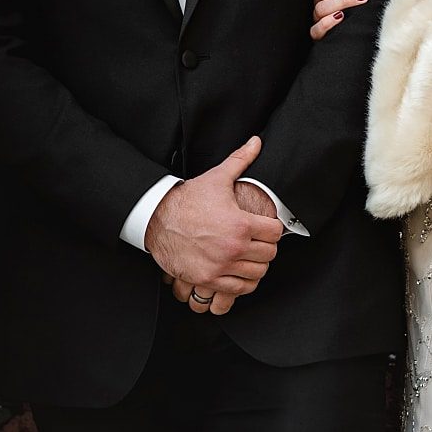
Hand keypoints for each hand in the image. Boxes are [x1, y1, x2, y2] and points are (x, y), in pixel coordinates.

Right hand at [145, 136, 282, 301]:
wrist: (155, 219)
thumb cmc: (186, 200)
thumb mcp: (216, 178)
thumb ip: (240, 160)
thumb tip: (256, 142)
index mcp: (241, 224)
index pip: (276, 232)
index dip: (272, 228)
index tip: (265, 227)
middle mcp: (234, 248)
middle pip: (269, 254)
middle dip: (265, 246)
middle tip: (256, 241)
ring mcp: (221, 266)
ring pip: (257, 273)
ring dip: (255, 265)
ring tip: (248, 256)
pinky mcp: (208, 279)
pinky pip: (239, 289)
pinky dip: (242, 282)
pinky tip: (237, 271)